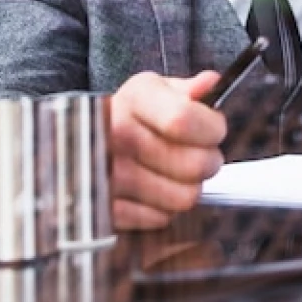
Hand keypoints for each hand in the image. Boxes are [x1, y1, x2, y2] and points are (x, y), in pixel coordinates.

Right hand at [109, 71, 226, 229]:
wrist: (86, 141)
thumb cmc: (136, 115)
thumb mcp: (161, 91)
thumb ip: (191, 90)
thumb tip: (210, 83)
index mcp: (134, 97)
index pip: (184, 120)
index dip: (212, 129)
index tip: (214, 131)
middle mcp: (113, 134)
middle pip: (193, 164)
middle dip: (207, 161)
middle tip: (198, 155)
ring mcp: (104, 174)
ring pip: (182, 197)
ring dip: (187, 188)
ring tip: (174, 173)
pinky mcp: (102, 209)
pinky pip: (159, 218)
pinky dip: (162, 208)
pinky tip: (152, 190)